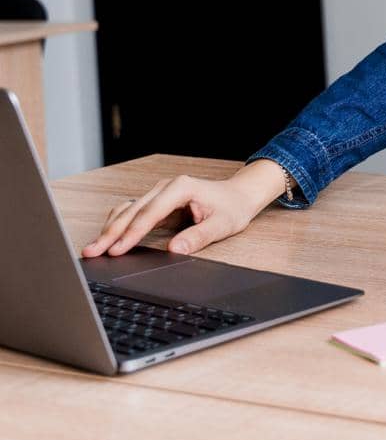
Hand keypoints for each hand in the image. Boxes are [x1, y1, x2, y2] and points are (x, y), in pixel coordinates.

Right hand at [81, 160, 287, 257]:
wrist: (239, 195)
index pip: (150, 213)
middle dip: (111, 233)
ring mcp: (159, 193)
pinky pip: (132, 213)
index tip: (116, 249)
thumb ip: (199, 236)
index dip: (131, 232)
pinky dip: (117, 225)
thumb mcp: (222, 225)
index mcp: (181, 188)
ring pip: (127, 210)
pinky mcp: (156, 202)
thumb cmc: (232, 208)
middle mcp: (165, 187)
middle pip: (132, 211)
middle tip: (91, 252)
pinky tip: (107, 239)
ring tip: (92, 249)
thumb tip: (175, 249)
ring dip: (109, 229)